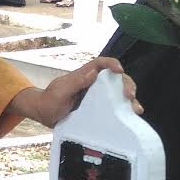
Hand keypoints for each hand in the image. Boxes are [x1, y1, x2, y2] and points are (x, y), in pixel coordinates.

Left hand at [8, 57, 141, 126]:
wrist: (43, 116)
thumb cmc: (48, 102)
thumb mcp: (58, 92)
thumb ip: (74, 82)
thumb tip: (93, 73)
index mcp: (83, 76)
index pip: (100, 64)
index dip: (111, 63)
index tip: (119, 70)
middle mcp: (93, 84)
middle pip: (115, 78)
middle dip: (126, 84)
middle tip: (129, 96)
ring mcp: (97, 96)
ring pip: (118, 93)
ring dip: (129, 99)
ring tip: (135, 109)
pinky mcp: (99, 109)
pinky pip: (114, 107)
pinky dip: (124, 110)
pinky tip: (132, 116)